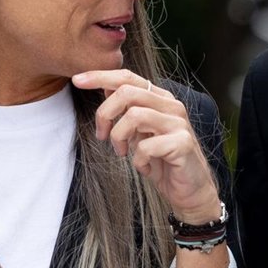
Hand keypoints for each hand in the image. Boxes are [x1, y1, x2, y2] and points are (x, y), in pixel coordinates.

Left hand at [71, 69, 219, 221]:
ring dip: (119, 137)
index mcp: (160, 99)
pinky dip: (138, 160)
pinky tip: (144, 168)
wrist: (190, 191)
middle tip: (101, 135)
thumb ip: (127, 111)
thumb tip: (105, 87)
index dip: (101, 76)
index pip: (128, 77)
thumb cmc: (162, 161)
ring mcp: (179, 124)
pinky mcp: (183, 143)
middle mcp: (172, 106)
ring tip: (122, 152)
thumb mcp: (139, 134)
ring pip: (134, 116)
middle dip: (105, 113)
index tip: (77, 80)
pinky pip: (146, 146)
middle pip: (127, 92)